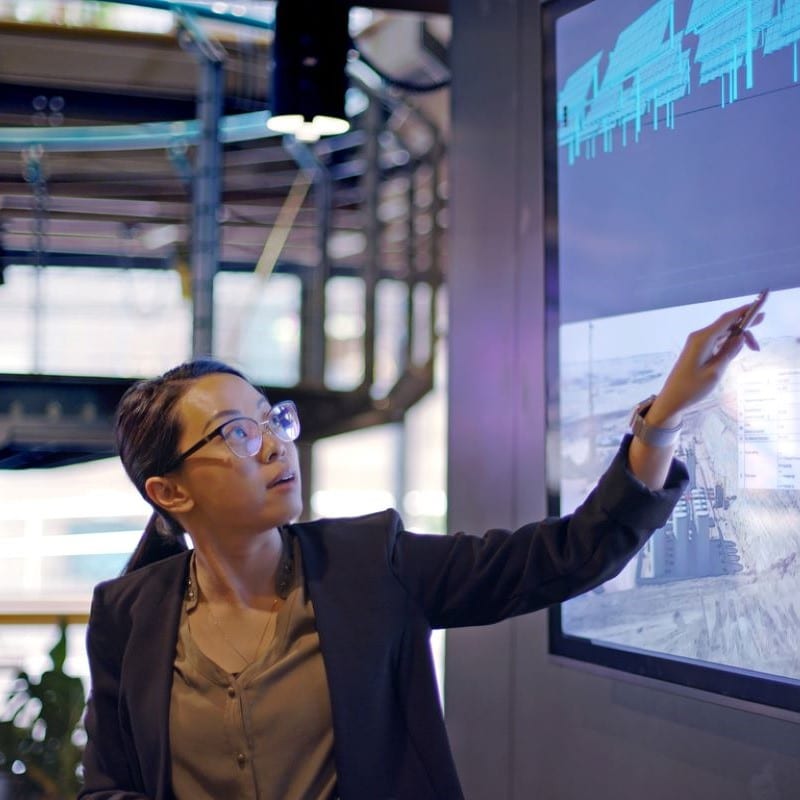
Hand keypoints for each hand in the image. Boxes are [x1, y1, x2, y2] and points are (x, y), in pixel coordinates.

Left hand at [646, 304, 763, 426]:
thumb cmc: (692, 388)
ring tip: (754, 347)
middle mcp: (699, 337)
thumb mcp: (715, 372)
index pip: (726, 319)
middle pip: (725, 324)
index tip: (759, 307)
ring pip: (722, 333)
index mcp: (702, 339)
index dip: (743, 311)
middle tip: (763, 320)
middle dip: (744, 322)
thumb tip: (741, 337)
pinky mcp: (698, 350)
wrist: (672, 398)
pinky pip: (717, 340)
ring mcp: (697, 343)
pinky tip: (739, 349)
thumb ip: (729, 353)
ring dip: (738, 336)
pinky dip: (729, 342)